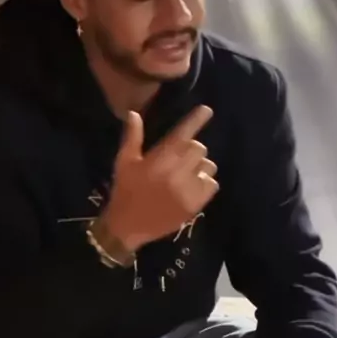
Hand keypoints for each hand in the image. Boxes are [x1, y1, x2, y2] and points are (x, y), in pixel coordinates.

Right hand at [101, 105, 218, 251]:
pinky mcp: (195, 204)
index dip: (196, 120)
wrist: (127, 227)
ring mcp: (188, 189)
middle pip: (199, 148)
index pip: (183, 134)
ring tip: (186, 174)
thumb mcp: (124, 162)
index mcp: (160, 159)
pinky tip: (192, 187)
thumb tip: (134, 114)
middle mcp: (177, 171)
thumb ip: (132, 137)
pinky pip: (212, 184)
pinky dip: (205, 183)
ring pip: (208, 166)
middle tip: (181, 158)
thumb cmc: (125, 191)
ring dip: (200, 167)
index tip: (207, 110)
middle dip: (192, 150)